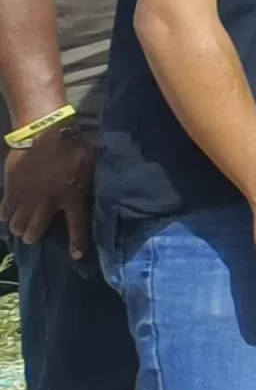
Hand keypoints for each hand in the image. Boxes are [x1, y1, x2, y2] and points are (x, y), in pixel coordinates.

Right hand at [1, 119, 100, 256]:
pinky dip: (6, 215)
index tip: (76, 257)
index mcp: (72, 197)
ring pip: (17, 225)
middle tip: (34, 235)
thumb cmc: (74, 146)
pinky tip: (8, 216)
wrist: (44, 132)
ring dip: (19, 228)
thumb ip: (94, 180)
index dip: (77, 243)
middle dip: (34, 236)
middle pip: (35, 232)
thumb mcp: (93, 164)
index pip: (77, 226)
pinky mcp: (11, 189)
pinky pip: (4, 211)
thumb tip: (112, 184)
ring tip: (21, 227)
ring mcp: (27, 197)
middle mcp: (47, 202)